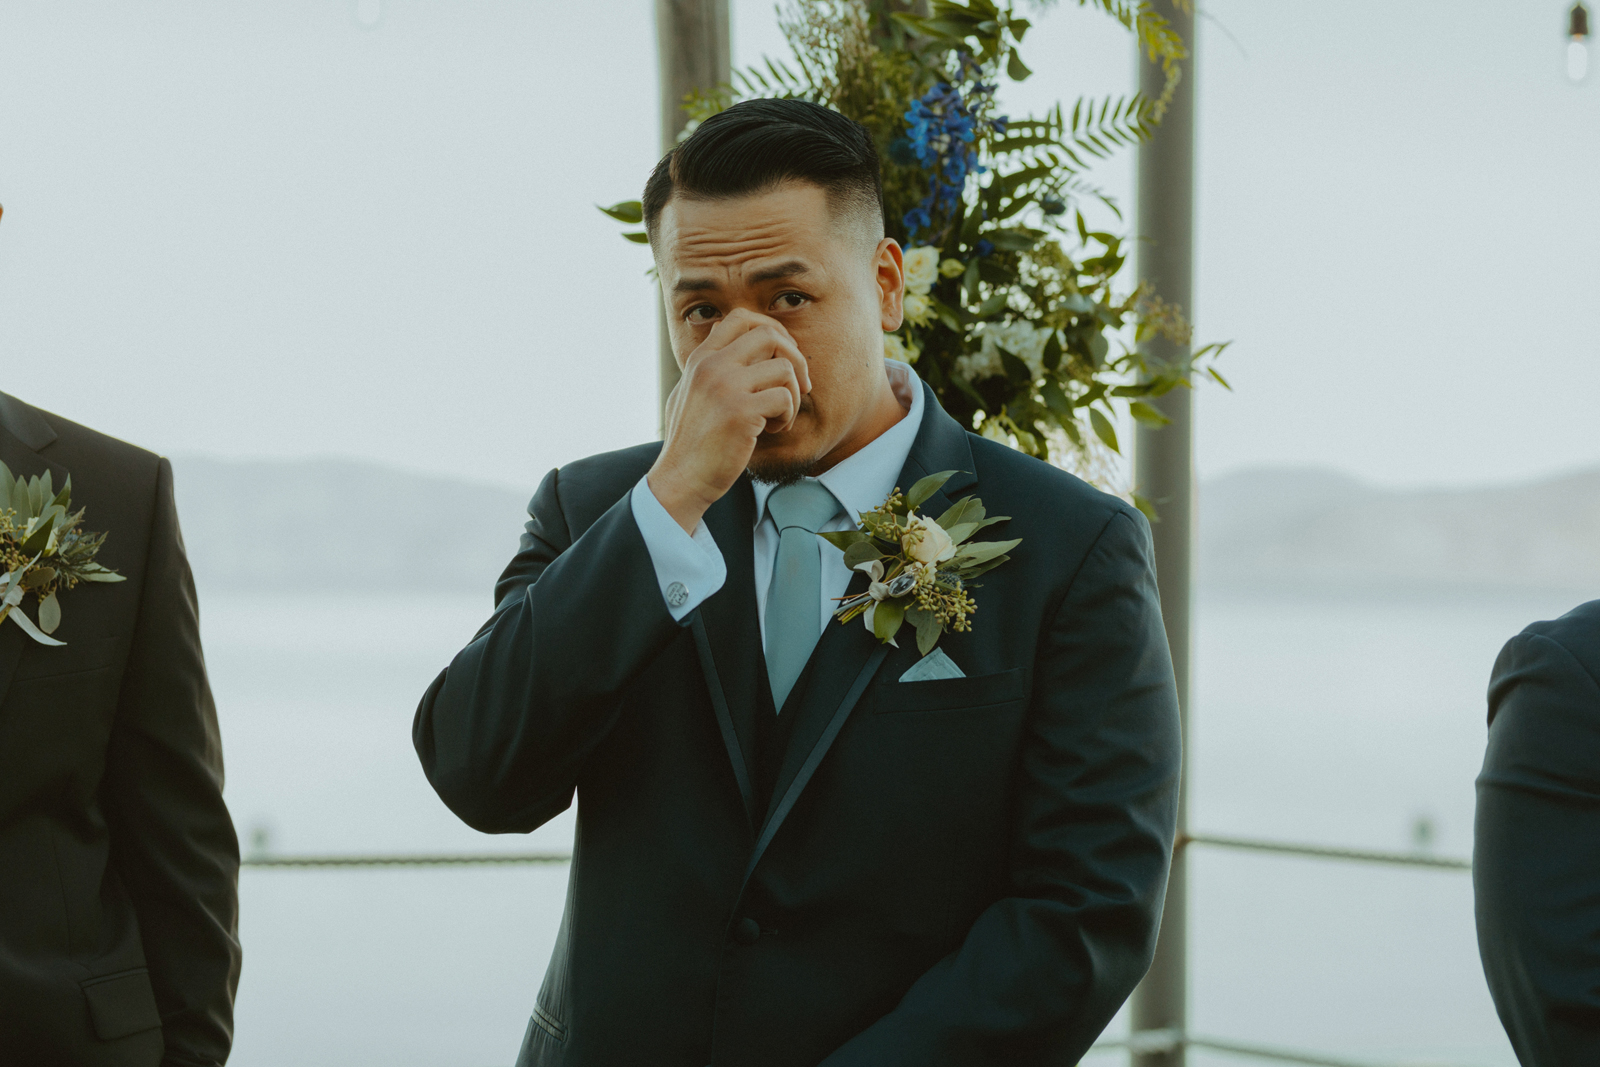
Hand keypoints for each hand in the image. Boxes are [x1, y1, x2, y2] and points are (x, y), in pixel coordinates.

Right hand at [648, 308, 810, 532]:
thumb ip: (707, 363)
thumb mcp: (687, 391)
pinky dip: (787, 415)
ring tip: (778, 416)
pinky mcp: (741, 412)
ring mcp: (726, 387)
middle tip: (799, 384)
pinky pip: (784, 398)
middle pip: (769, 334)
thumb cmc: (689, 441)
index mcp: (700, 358)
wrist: (681, 478)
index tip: (781, 355)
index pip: (741, 318)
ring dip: (792, 393)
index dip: (771, 329)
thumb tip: (723, 331)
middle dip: (795, 356)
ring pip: (784, 367)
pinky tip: (772, 429)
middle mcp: (712, 366)